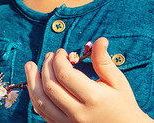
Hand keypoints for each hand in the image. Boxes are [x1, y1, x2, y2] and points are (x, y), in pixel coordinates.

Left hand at [24, 37, 153, 122]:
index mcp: (93, 98)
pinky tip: (35, 85)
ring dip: (32, 82)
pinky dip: (36, 98)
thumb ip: (104, 61)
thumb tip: (99, 40)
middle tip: (49, 56)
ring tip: (30, 66)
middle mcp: (78, 113)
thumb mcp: (117, 81)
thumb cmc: (123, 104)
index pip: (65, 75)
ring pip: (41, 102)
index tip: (61, 52)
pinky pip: (43, 113)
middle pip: (50, 87)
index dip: (58, 60)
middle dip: (46, 67)